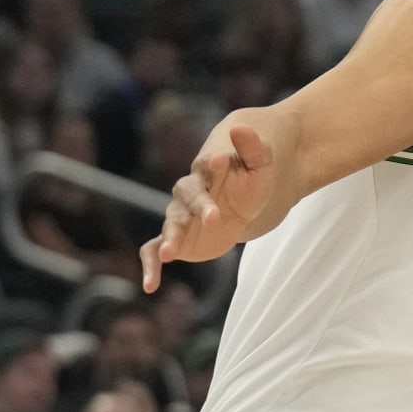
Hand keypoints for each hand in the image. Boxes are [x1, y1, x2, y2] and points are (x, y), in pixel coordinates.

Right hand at [141, 124, 274, 291]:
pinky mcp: (180, 237)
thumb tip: (242, 127)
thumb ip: (252, 147)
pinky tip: (150, 284)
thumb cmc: (256, 174)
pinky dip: (151, 265)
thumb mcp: (262, 162)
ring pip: (172, 223)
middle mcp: (190, 191)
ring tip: (169, 253)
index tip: (218, 162)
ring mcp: (182, 214)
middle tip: (214, 217)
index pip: (206, 167)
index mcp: (208, 169)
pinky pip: (156, 248)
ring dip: (172, 237)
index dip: (212, 166)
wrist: (249, 194)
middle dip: (200, 206)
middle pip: (189, 197)